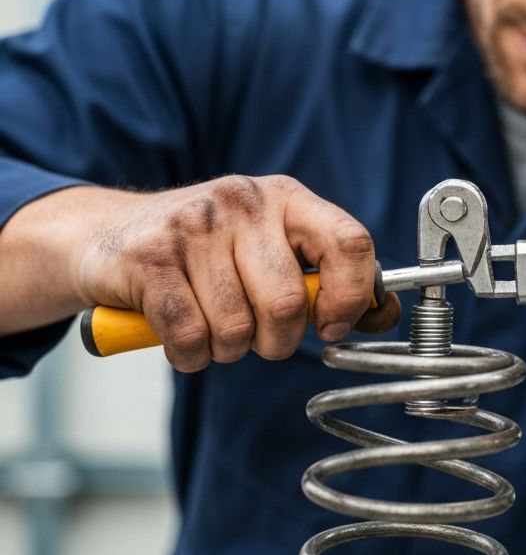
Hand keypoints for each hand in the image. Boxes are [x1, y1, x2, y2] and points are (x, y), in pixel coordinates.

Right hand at [72, 175, 399, 371]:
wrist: (111, 233)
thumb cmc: (211, 250)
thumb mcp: (276, 246)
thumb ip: (330, 278)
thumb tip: (383, 314)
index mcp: (288, 198)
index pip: (350, 242)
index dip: (351, 296)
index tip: (333, 326)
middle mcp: (244, 202)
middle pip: (288, 303)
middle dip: (277, 341)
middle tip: (260, 336)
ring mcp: (193, 226)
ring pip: (237, 329)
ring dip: (229, 350)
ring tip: (215, 326)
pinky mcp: (150, 259)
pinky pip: (190, 338)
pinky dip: (191, 356)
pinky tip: (184, 337)